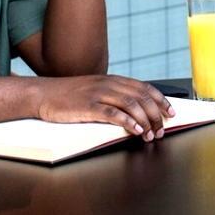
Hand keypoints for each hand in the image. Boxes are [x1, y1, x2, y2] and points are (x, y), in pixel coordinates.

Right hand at [38, 75, 174, 140]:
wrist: (43, 94)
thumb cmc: (69, 95)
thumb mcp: (96, 90)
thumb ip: (114, 96)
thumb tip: (135, 110)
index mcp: (113, 80)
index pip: (145, 87)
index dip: (161, 100)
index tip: (171, 112)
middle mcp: (109, 84)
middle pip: (141, 97)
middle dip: (156, 115)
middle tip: (161, 130)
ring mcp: (98, 94)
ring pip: (130, 105)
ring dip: (145, 121)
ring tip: (150, 134)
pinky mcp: (87, 106)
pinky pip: (112, 113)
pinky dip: (127, 122)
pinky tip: (135, 130)